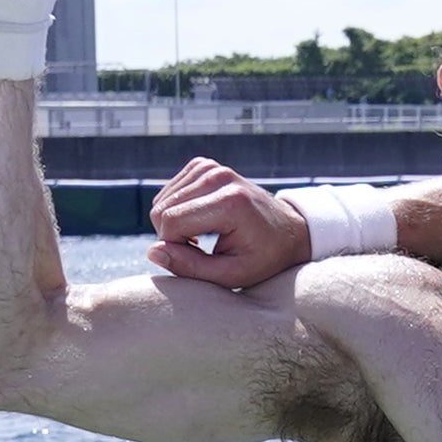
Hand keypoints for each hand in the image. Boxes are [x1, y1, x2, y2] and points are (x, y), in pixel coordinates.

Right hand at [147, 156, 309, 289]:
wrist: (289, 231)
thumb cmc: (264, 258)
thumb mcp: (232, 275)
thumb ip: (190, 267)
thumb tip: (152, 252)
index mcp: (229, 202)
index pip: (172, 222)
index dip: (172, 248)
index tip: (194, 260)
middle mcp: (218, 176)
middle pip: (162, 209)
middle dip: (171, 237)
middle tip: (197, 251)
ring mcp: (211, 167)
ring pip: (162, 201)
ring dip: (173, 224)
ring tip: (200, 238)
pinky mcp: (204, 166)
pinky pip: (170, 192)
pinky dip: (177, 210)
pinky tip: (198, 222)